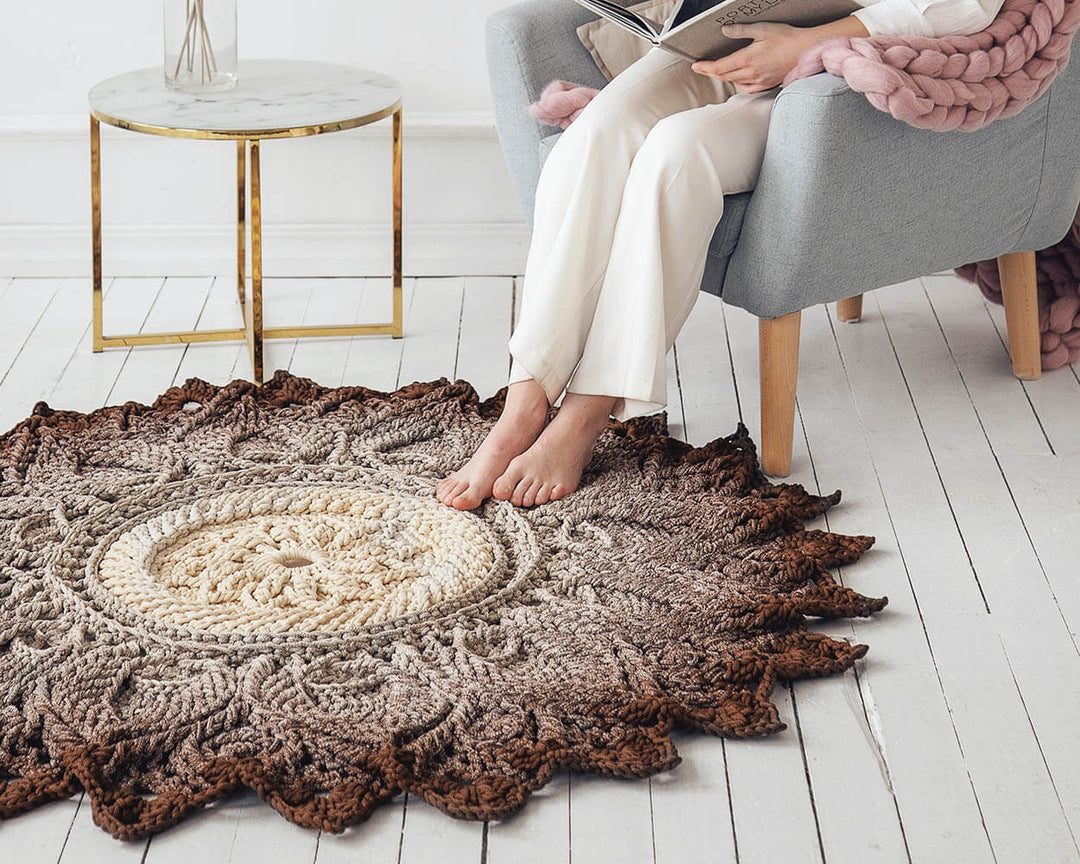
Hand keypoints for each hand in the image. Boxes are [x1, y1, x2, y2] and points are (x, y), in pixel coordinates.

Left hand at [691, 22, 817, 92]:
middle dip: (709, 72)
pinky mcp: (767, 84)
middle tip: (700, 68)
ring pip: (734, 82)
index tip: (695, 65)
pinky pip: (747, 88)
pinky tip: (738, 79)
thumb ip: (741, 31)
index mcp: (747, 59)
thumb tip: (725, 30)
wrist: (806, 51)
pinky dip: (739, 83)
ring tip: (717, 71)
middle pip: (723, 76)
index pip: (718, 67)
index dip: (704, 67)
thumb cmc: (788, 38)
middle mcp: (750, 73)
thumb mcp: (762, 29)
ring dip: (723, 77)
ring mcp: (758, 81)